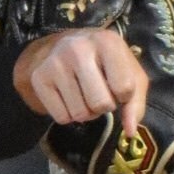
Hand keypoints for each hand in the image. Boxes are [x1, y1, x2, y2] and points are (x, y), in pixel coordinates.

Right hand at [14, 29, 148, 139]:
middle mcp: (79, 48)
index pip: (124, 88)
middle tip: (99, 93)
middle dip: (104, 106)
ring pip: (80, 114)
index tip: (117, 85)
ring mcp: (56, 63)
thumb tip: (130, 131)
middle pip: (101, 104)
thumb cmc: (105, 62)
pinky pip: (61, 118)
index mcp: (107, 42)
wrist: (64, 46)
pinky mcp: (39, 78)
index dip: (124, 96)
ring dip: (86, 112)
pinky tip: (68, 97)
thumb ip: (135, 102)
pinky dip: (68, 115)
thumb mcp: (129, 74)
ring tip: (83, 93)